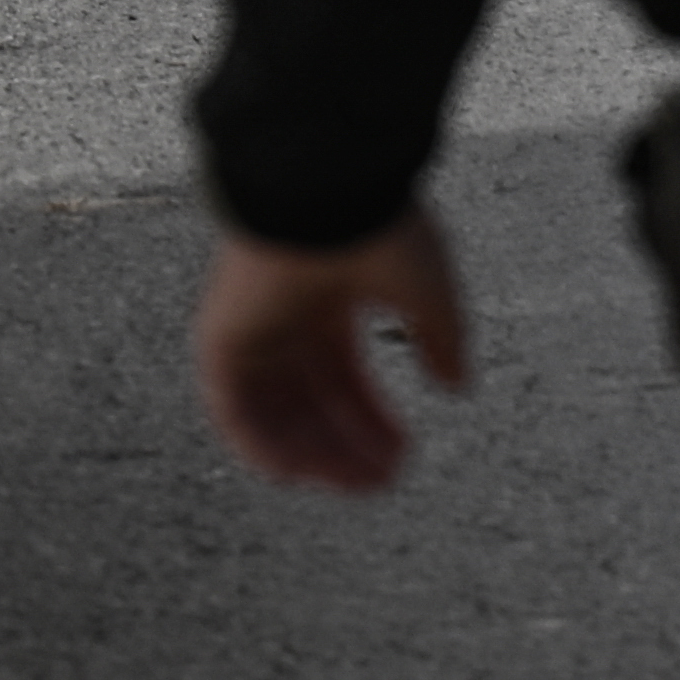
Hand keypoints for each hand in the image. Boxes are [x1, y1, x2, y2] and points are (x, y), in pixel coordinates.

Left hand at [197, 213, 468, 492]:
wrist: (324, 194)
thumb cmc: (378, 228)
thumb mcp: (429, 291)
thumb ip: (442, 340)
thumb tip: (459, 385)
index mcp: (333, 304)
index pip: (347, 378)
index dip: (374, 420)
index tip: (403, 454)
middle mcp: (289, 324)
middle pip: (314, 404)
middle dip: (348, 446)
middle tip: (381, 482)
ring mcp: (252, 335)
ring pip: (277, 415)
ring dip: (313, 455)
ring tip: (354, 485)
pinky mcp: (221, 343)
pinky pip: (234, 411)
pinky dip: (261, 445)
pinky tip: (300, 473)